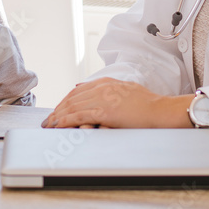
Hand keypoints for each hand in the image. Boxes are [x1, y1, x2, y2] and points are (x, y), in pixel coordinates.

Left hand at [41, 78, 190, 128]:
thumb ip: (106, 89)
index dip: (64, 102)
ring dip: (58, 117)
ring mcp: (102, 98)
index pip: (77, 92)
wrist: (160, 110)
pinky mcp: (104, 110)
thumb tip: (84, 88)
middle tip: (47, 121)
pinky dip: (65, 121)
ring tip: (49, 126)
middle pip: (71, 99)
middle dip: (57, 110)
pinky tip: (58, 125)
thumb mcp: (125, 89)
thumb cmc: (147, 104)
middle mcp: (101, 88)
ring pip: (72, 106)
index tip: (56, 112)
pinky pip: (79, 115)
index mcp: (105, 83)